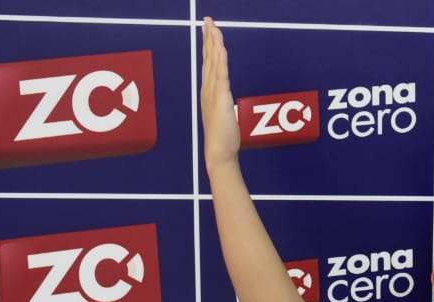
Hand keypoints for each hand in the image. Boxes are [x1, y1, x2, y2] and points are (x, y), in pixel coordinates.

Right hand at [200, 17, 240, 171]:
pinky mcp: (221, 99)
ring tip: (213, 27)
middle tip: (208, 20)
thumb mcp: (223, 113)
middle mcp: (208, 88)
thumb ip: (223, 101)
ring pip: (214, 63)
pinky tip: (221, 48)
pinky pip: (221, 76)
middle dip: (208, 37)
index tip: (208, 30)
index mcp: (208, 91)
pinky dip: (221, 61)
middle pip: (209, 58)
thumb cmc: (222, 136)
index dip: (208, 45)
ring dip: (214, 44)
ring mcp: (213, 93)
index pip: (208, 63)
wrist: (218, 151)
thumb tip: (226, 95)